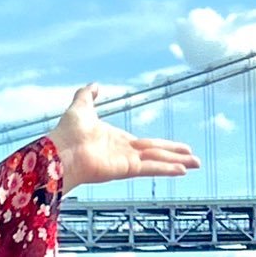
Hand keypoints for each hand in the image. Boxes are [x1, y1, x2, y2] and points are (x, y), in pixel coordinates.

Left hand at [50, 82, 199, 194]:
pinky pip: (150, 167)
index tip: (176, 150)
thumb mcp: (80, 106)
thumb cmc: (67, 133)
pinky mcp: (125, 168)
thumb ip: (87, 95)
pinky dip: (166, 168)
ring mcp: (126, 162)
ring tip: (196, 164)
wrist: (59, 151)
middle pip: (157, 152)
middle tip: (194, 159)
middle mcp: (124, 153)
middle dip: (176, 155)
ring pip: (158, 160)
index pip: (146, 144)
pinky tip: (182, 170)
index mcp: (117, 141)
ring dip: (178, 162)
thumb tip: (94, 85)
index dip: (162, 146)